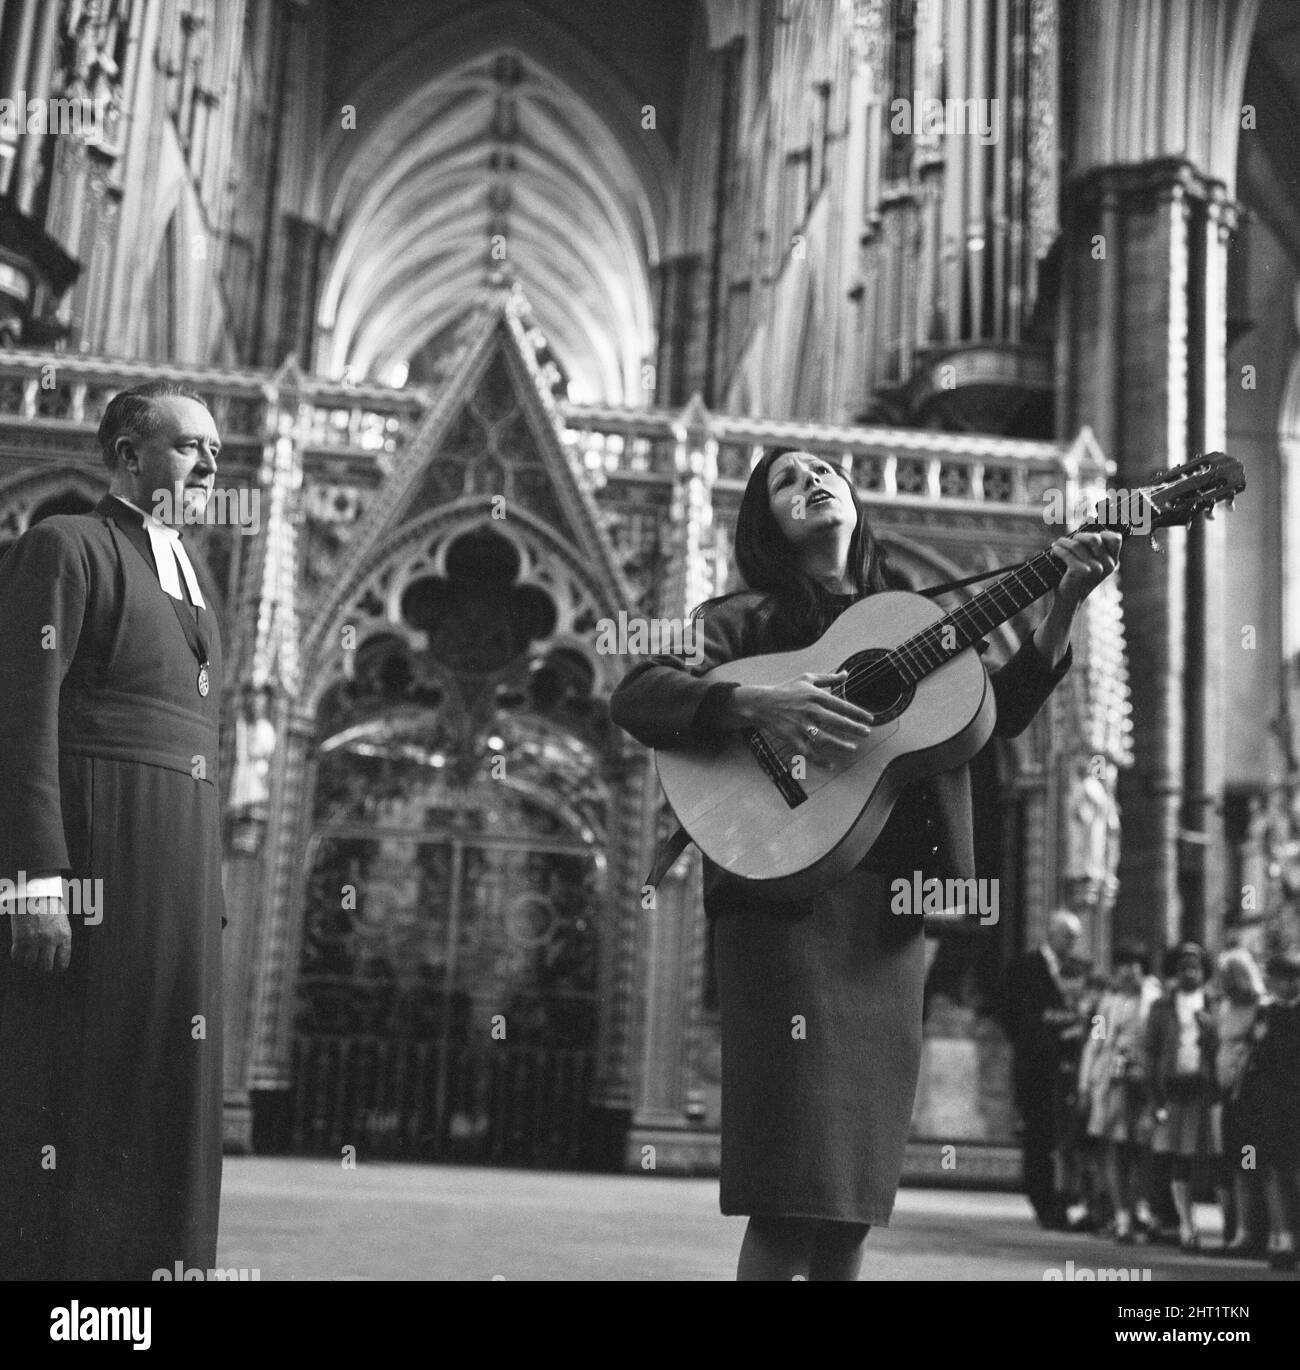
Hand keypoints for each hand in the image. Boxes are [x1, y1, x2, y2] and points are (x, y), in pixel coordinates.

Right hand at [8, 894, 71, 971]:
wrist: (35, 893)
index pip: (63, 962)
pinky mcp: (20, 938)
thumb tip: (58, 956)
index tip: (52, 968)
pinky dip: (17, 956)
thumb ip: (61, 938)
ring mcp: (35, 940)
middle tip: (37, 966)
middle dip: (41, 969)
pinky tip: (19, 950)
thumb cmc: (49, 906)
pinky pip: (17, 956)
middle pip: (45, 967)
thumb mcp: (63, 922)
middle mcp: (51, 940)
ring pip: (30, 964)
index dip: (56, 968)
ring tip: (28, 956)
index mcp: (64, 936)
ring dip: (28, 962)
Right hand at [733, 671, 872, 756]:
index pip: (841, 705)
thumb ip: (828, 678)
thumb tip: (846, 674)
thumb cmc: (786, 690)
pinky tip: (830, 765)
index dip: (857, 713)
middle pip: (836, 721)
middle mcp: (809, 710)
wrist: (762, 703)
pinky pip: (808, 751)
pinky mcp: (792, 737)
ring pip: (824, 738)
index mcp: (815, 696)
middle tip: (866, 733)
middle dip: (854, 728)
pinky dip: (819, 760)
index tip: (869, 719)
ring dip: (840, 744)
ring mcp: (801, 725)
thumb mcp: (807, 678)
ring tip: (853, 748)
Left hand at [1050, 530, 1121, 608]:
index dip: (1103, 530)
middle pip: (1094, 538)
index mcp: (1113, 561)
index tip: (1090, 525)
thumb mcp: (1087, 558)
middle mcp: (1108, 565)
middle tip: (1070, 540)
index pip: (1115, 538)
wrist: (1068, 599)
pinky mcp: (1081, 572)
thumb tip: (1090, 516)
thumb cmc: (1077, 576)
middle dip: (1079, 536)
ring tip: (1058, 544)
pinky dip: (1058, 550)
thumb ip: (1090, 540)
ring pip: (1078, 545)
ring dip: (1064, 542)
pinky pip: (1068, 554)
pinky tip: (1054, 551)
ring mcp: (1096, 569)